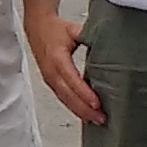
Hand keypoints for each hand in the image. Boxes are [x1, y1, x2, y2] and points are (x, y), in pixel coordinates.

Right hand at [28, 9, 102, 125]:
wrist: (36, 27)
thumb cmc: (54, 28)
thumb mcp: (73, 30)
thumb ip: (90, 37)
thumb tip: (110, 44)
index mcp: (57, 58)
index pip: (71, 79)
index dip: (84, 93)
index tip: (96, 103)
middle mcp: (51, 71)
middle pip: (68, 95)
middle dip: (84, 109)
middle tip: (101, 118)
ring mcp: (49, 79)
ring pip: (65, 100)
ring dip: (80, 111)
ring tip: (96, 120)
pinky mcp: (50, 82)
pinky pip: (62, 98)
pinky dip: (73, 108)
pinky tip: (84, 114)